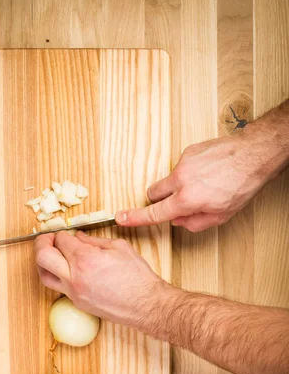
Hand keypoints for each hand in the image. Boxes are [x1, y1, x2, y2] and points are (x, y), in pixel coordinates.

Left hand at [35, 231, 169, 328]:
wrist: (145, 305)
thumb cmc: (137, 277)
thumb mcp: (119, 247)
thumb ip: (94, 241)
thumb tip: (78, 237)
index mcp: (85, 259)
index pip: (61, 240)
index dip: (62, 233)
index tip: (67, 233)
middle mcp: (75, 277)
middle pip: (42, 256)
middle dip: (42, 243)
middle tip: (49, 239)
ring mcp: (74, 292)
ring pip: (44, 276)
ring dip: (43, 262)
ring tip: (51, 254)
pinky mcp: (77, 303)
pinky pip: (58, 287)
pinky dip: (57, 275)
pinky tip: (65, 269)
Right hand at [115, 134, 267, 231]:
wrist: (253, 154)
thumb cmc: (241, 185)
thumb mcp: (221, 216)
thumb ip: (194, 223)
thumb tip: (178, 221)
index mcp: (187, 200)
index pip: (154, 212)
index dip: (135, 218)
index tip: (120, 218)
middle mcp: (181, 180)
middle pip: (153, 193)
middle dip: (160, 200)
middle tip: (177, 203)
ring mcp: (183, 163)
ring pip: (168, 180)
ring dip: (178, 186)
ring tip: (202, 185)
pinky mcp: (188, 151)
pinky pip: (181, 167)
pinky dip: (190, 173)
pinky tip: (208, 173)